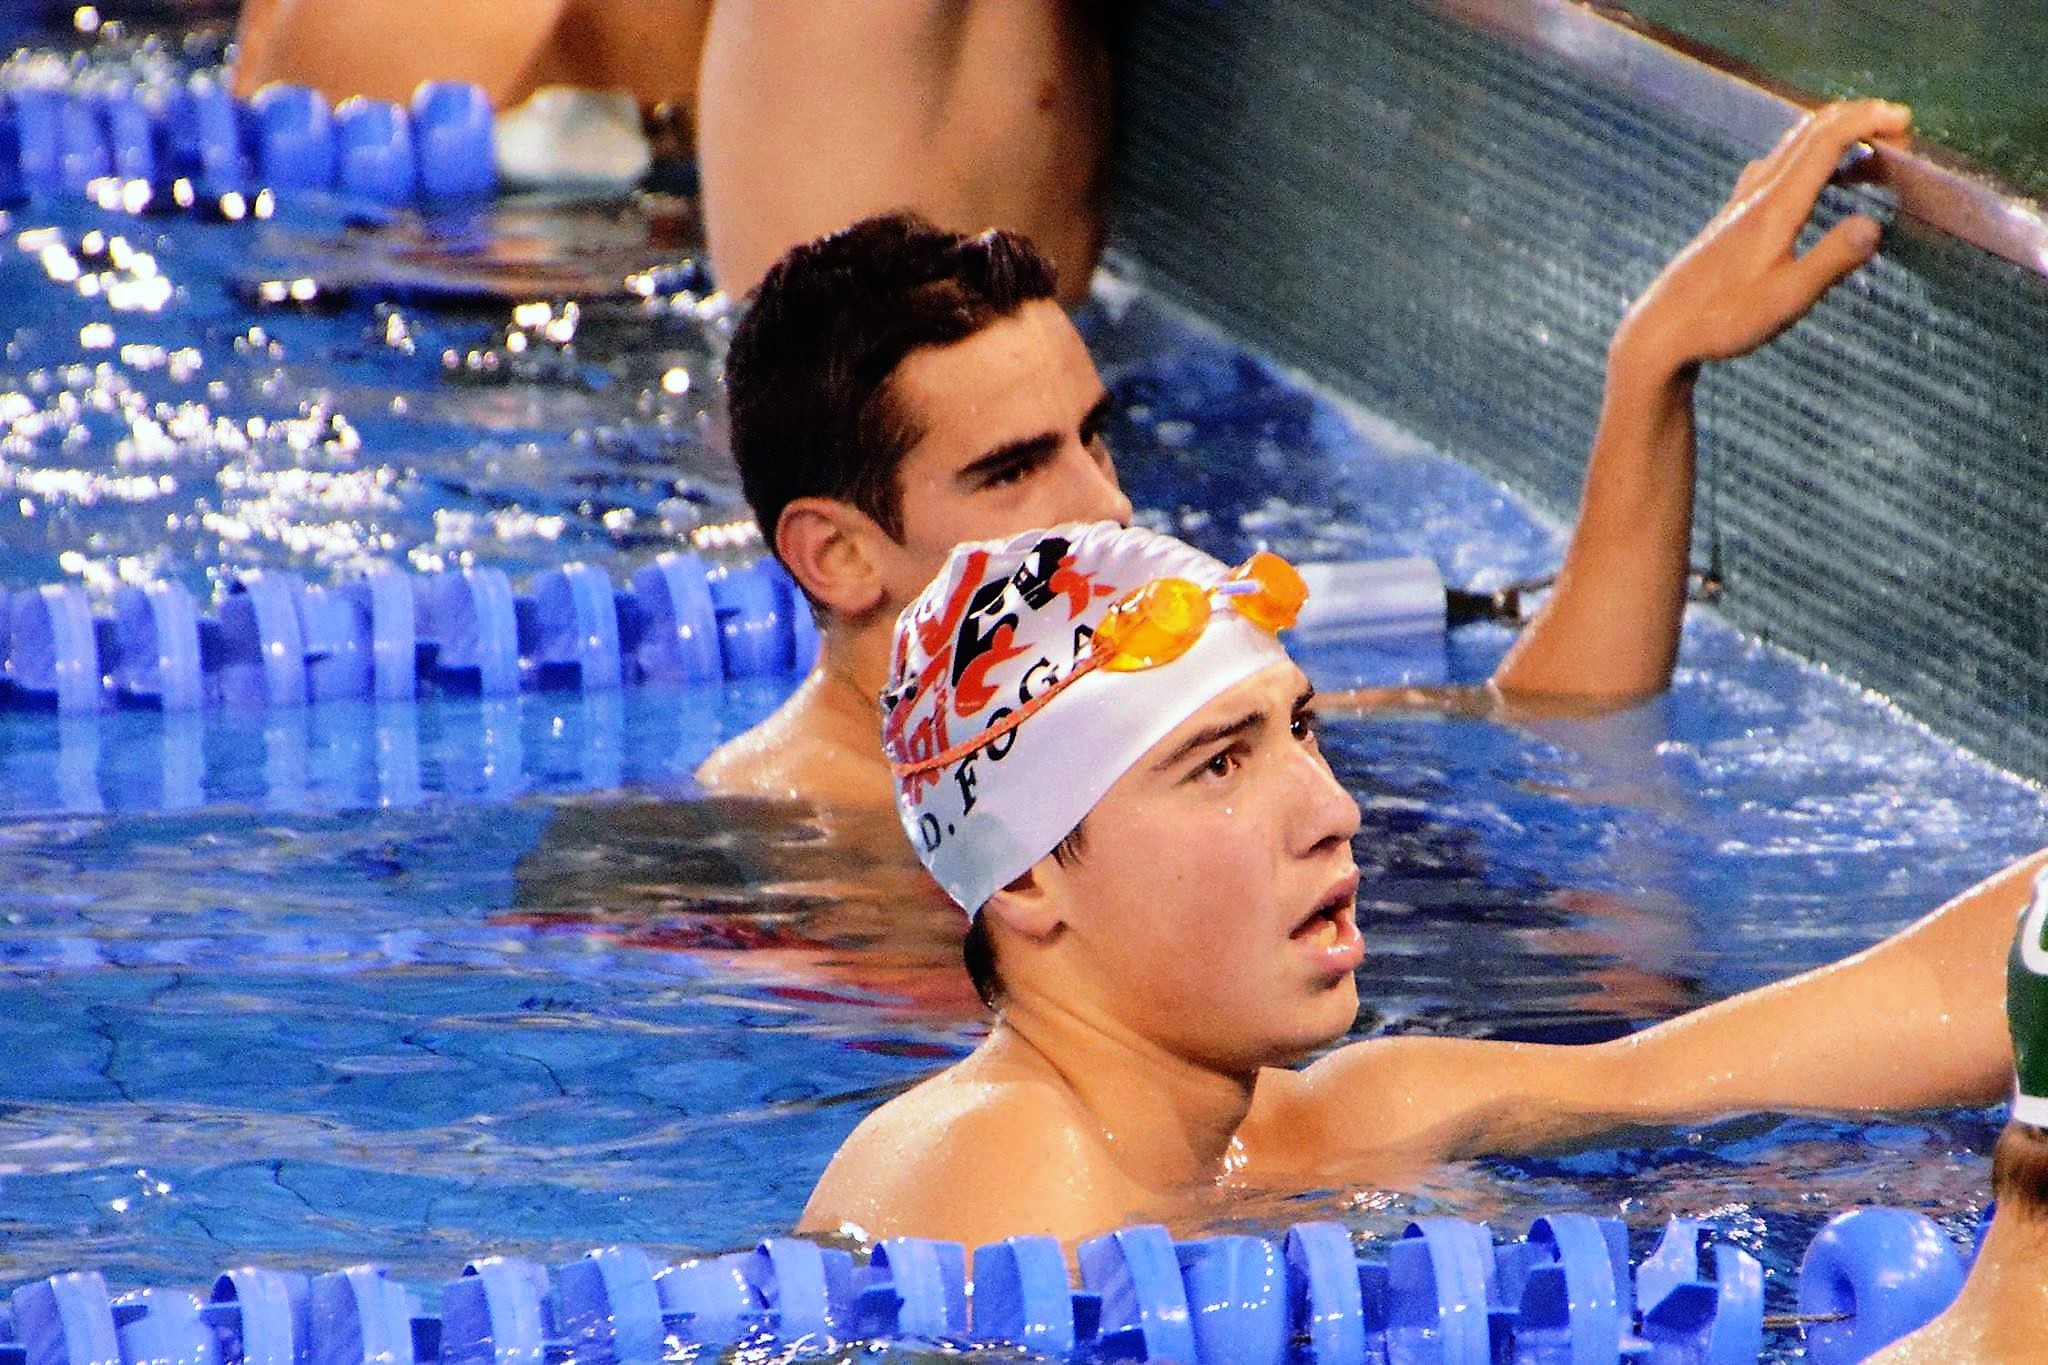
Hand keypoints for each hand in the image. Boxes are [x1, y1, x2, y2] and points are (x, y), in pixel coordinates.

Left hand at [1618, 99, 1910, 373]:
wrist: (1660, 333)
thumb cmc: (1722, 322)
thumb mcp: (1785, 300)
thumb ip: (1830, 261)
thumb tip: (1873, 225)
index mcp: (1774, 208)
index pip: (1825, 142)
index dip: (1867, 122)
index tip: (1905, 119)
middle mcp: (1755, 196)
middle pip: (1809, 133)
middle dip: (1858, 120)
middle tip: (1900, 129)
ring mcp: (1740, 204)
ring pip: (1791, 149)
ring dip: (1835, 138)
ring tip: (1874, 156)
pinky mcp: (1732, 219)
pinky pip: (1777, 169)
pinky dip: (1810, 160)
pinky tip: (1821, 181)